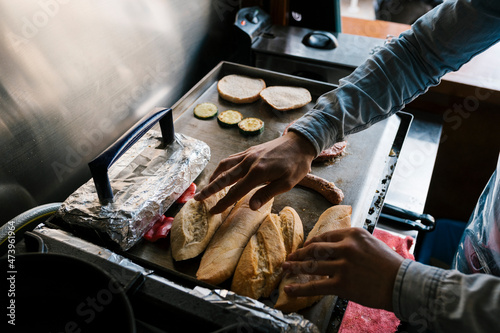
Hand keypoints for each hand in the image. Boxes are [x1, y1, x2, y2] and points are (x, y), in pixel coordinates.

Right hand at [194, 131, 316, 213]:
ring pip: (225, 166)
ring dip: (213, 177)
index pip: (236, 191)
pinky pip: (231, 159)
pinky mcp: (250, 151)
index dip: (223, 203)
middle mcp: (249, 162)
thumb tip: (251, 207)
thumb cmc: (297, 165)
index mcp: (258, 172)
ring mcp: (248, 155)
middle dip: (210, 189)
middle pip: (224, 177)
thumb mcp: (287, 183)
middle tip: (197, 199)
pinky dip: (222, 167)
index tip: (213, 212)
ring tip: (206, 187)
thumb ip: (267, 194)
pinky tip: (220, 172)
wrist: (300, 142)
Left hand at [281, 227, 403, 310]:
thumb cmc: (389, 264)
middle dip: (299, 254)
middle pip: (314, 249)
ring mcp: (343, 266)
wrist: (402, 283)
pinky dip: (299, 288)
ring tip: (284, 269)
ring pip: (311, 266)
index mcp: (352, 234)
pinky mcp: (342, 284)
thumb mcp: (370, 243)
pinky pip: (315, 286)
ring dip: (294, 267)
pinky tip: (289, 288)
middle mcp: (345, 247)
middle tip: (289, 257)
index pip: (324, 236)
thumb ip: (352, 243)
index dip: (311, 243)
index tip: (304, 247)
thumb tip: (334, 247)